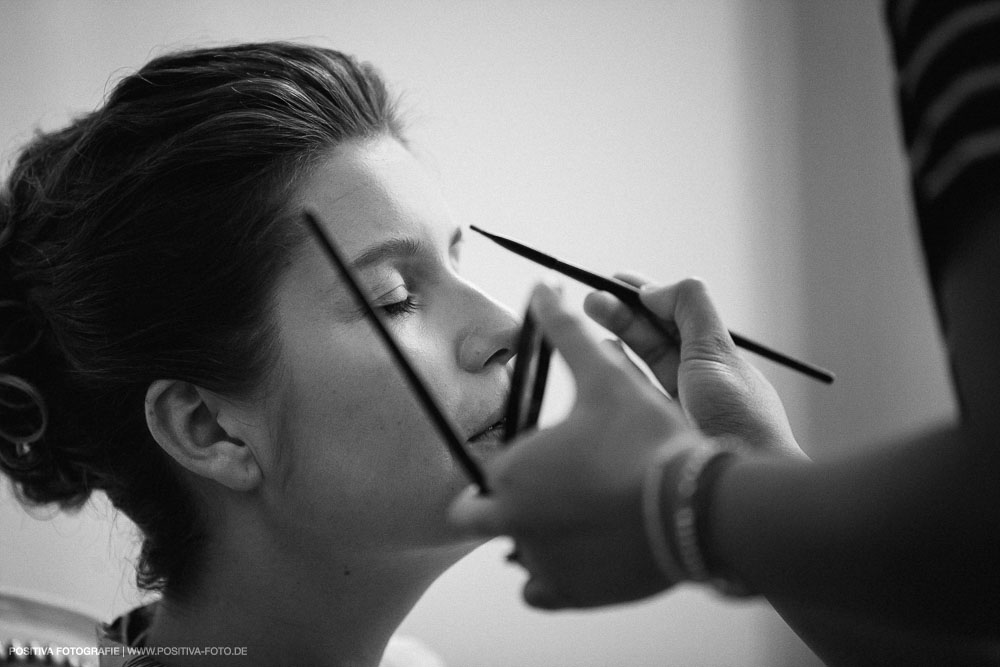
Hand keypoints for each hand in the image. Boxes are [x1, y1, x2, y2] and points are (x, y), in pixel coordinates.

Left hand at [450, 282, 709, 607]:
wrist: (696, 509)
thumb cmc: (646, 441)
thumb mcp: (606, 378)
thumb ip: (565, 334)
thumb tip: (541, 289)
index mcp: (510, 474)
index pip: (481, 476)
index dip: (509, 466)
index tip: (541, 462)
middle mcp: (511, 524)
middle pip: (485, 517)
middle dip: (509, 504)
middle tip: (553, 491)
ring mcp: (539, 565)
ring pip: (519, 552)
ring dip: (538, 536)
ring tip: (585, 515)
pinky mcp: (568, 596)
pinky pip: (541, 591)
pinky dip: (555, 574)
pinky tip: (585, 549)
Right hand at [587, 274, 801, 457]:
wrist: (741, 490)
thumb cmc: (737, 421)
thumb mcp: (716, 352)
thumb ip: (689, 308)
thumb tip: (653, 289)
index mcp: (716, 359)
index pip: (676, 316)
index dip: (645, 295)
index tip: (614, 280)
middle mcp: (696, 383)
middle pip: (654, 338)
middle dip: (622, 314)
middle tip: (590, 298)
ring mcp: (675, 411)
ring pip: (639, 365)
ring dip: (614, 339)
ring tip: (586, 321)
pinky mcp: (654, 436)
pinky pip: (629, 396)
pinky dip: (612, 374)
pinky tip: (598, 359)